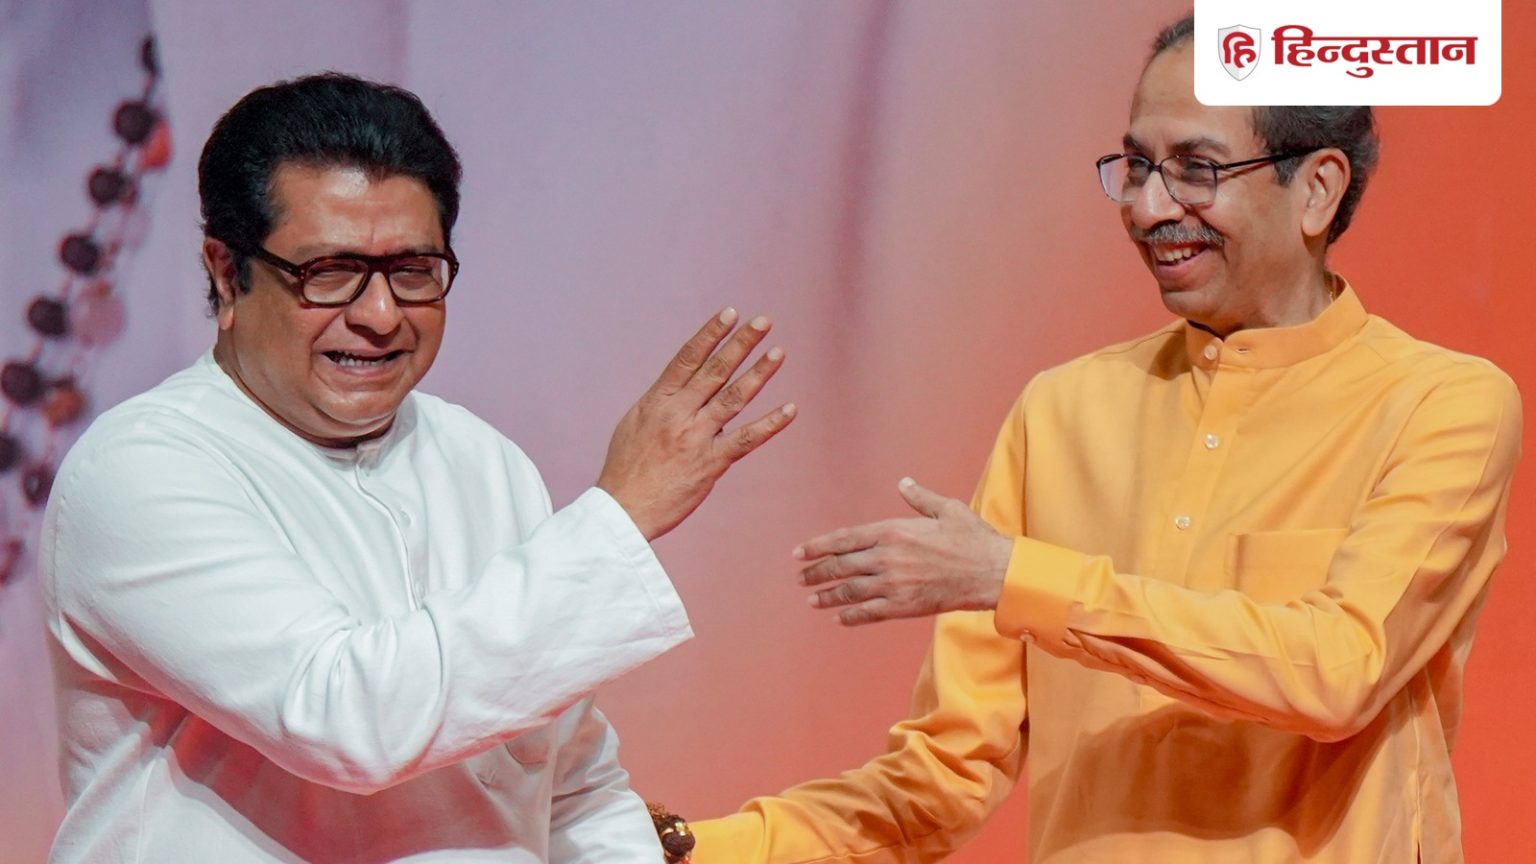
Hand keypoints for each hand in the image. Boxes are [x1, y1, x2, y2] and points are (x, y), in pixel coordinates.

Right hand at [597, 307, 795, 540]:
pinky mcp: (710, 464)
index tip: (729, 313)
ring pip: (733, 398)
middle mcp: (678, 414)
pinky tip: (790, 409)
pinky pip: (746, 439)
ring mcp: (695, 438)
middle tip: (763, 321)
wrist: (621, 510)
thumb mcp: (635, 423)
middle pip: (715, 371)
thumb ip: (662, 402)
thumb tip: (682, 386)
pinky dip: (770, 424)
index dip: (710, 334)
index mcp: (657, 401)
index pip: (687, 358)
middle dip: (740, 343)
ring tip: (778, 351)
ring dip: (759, 373)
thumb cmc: (626, 469)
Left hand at [797, 478, 1011, 624]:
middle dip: (816, 572)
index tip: (800, 553)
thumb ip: (920, 498)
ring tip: (812, 598)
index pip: (845, 539)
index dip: (818, 546)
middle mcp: (888, 557)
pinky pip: (869, 612)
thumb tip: (904, 483)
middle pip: (840, 566)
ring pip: (850, 591)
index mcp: (894, 531)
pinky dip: (851, 615)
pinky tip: (839, 617)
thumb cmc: (973, 539)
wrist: (992, 572)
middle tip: (801, 577)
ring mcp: (894, 583)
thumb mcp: (947, 509)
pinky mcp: (905, 606)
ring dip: (827, 595)